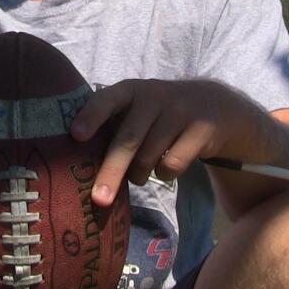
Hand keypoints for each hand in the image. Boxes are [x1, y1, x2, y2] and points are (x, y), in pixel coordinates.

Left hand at [70, 79, 268, 207]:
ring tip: (136, 176)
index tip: (76, 136)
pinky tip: (164, 168)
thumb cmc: (158, 113)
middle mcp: (154, 96)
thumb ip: (112, 124)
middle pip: (128, 139)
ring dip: (138, 175)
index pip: (106, 99)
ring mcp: (179, 111)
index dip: (91, 116)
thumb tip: (79, 164)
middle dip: (111, 171)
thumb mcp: (136, 108)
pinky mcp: (201, 129)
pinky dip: (163, 174)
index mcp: (130, 90)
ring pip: (149, 157)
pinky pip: (172, 164)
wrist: (213, 104)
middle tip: (99, 199)